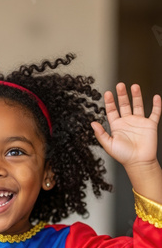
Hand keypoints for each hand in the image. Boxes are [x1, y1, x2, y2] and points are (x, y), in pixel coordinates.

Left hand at [92, 83, 161, 202]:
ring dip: (136, 96)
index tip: (108, 93)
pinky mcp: (150, 125)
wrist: (138, 162)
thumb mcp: (108, 144)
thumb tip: (92, 123)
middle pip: (124, 105)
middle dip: (122, 95)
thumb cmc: (123, 156)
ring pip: (138, 105)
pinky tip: (156, 97)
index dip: (110, 102)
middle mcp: (128, 122)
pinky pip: (155, 113)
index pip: (112, 111)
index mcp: (117, 126)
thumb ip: (100, 134)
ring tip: (134, 86)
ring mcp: (139, 122)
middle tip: (120, 85)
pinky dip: (157, 105)